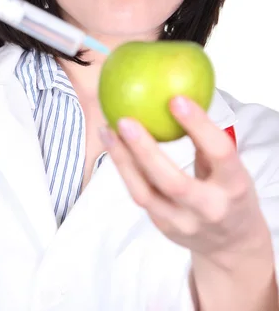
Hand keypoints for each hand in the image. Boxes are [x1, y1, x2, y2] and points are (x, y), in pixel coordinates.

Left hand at [99, 96, 270, 261]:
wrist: (232, 244)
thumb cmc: (229, 191)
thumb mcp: (231, 167)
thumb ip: (207, 141)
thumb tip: (178, 98)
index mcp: (235, 186)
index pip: (219, 153)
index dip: (199, 125)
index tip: (176, 99)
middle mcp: (210, 208)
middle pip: (174, 183)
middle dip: (146, 151)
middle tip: (125, 120)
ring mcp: (184, 223)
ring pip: (146, 194)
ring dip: (123, 160)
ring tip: (108, 130)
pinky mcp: (164, 227)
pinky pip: (140, 195)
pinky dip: (125, 169)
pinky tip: (113, 145)